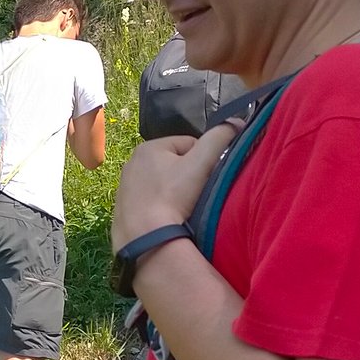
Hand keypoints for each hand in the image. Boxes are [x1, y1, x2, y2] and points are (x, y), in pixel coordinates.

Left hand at [111, 122, 240, 250]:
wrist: (144, 237)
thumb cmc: (173, 196)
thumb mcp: (201, 163)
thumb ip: (219, 138)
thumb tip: (236, 122)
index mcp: (148, 147)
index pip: (189, 144)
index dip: (205, 159)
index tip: (209, 177)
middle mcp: (132, 163)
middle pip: (175, 165)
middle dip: (189, 177)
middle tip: (198, 194)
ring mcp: (125, 187)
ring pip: (163, 183)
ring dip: (176, 192)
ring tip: (183, 208)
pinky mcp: (123, 208)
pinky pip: (151, 201)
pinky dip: (162, 206)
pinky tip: (168, 217)